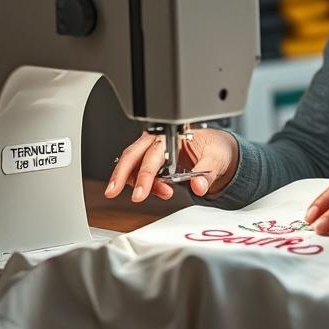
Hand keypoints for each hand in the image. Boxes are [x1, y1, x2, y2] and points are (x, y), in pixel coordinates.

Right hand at [104, 127, 238, 202]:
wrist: (215, 148)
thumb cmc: (212, 147)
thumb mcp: (216, 158)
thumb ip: (206, 173)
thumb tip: (198, 186)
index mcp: (172, 134)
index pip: (154, 153)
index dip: (145, 174)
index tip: (141, 191)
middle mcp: (157, 140)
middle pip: (132, 155)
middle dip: (120, 175)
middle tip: (112, 192)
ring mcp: (151, 150)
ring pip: (132, 164)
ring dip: (135, 182)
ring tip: (153, 194)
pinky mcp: (150, 160)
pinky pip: (137, 172)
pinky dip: (141, 184)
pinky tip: (155, 191)